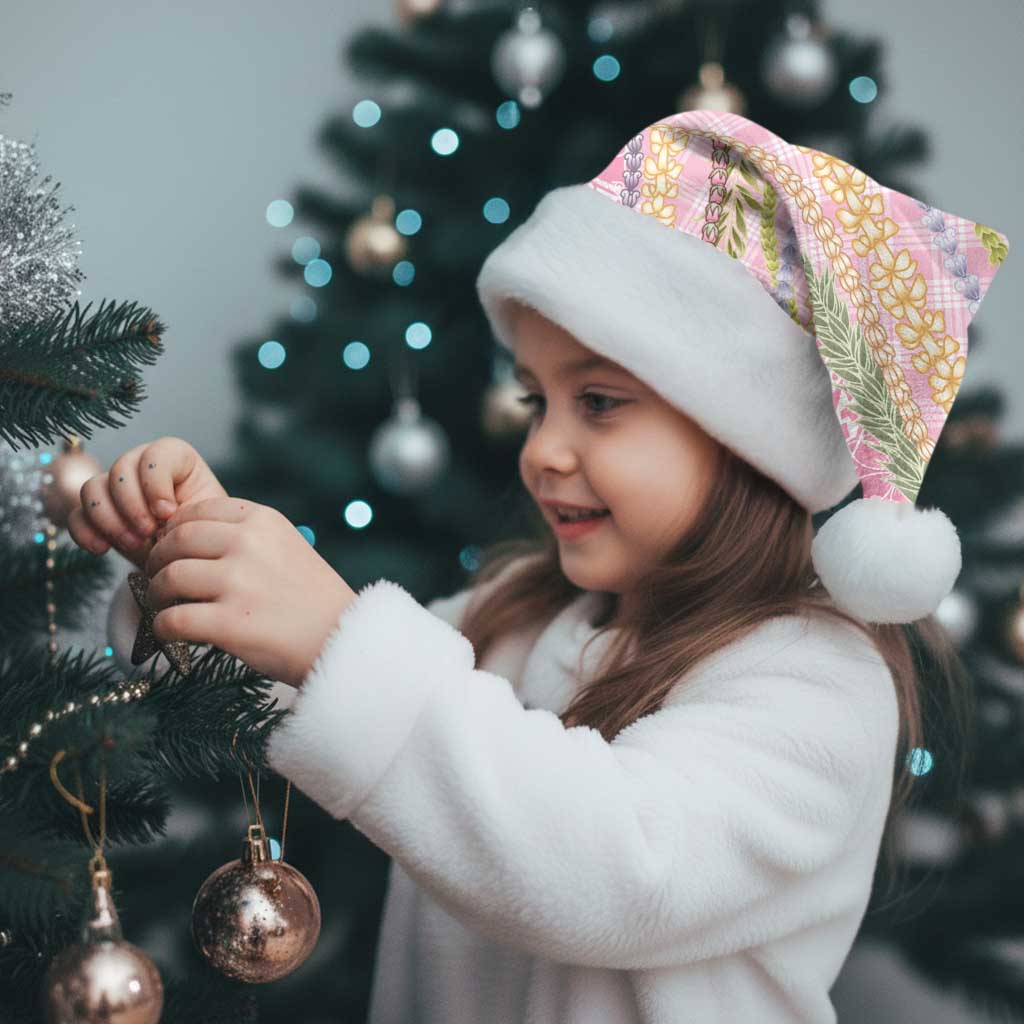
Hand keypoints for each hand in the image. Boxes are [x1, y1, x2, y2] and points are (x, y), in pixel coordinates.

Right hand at [67, 437, 227, 570]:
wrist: (189, 560)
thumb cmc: (203, 534)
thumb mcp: (206, 519)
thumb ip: (189, 510)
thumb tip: (163, 515)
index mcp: (176, 459)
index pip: (156, 454)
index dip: (156, 483)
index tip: (168, 513)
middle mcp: (141, 466)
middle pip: (120, 469)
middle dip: (132, 505)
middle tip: (148, 533)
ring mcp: (115, 488)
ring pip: (92, 488)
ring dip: (109, 519)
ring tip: (133, 544)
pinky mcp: (97, 514)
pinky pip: (76, 515)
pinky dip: (85, 532)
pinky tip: (102, 549)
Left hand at [142, 496, 357, 687]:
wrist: (342, 639)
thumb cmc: (312, 598)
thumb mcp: (287, 546)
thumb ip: (246, 536)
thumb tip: (185, 537)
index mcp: (263, 520)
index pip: (197, 511)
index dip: (175, 530)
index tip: (172, 548)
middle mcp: (248, 544)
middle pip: (176, 541)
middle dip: (158, 560)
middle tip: (157, 577)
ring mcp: (238, 583)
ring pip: (169, 578)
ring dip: (157, 594)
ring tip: (165, 605)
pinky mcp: (229, 623)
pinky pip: (172, 620)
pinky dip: (163, 627)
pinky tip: (170, 632)